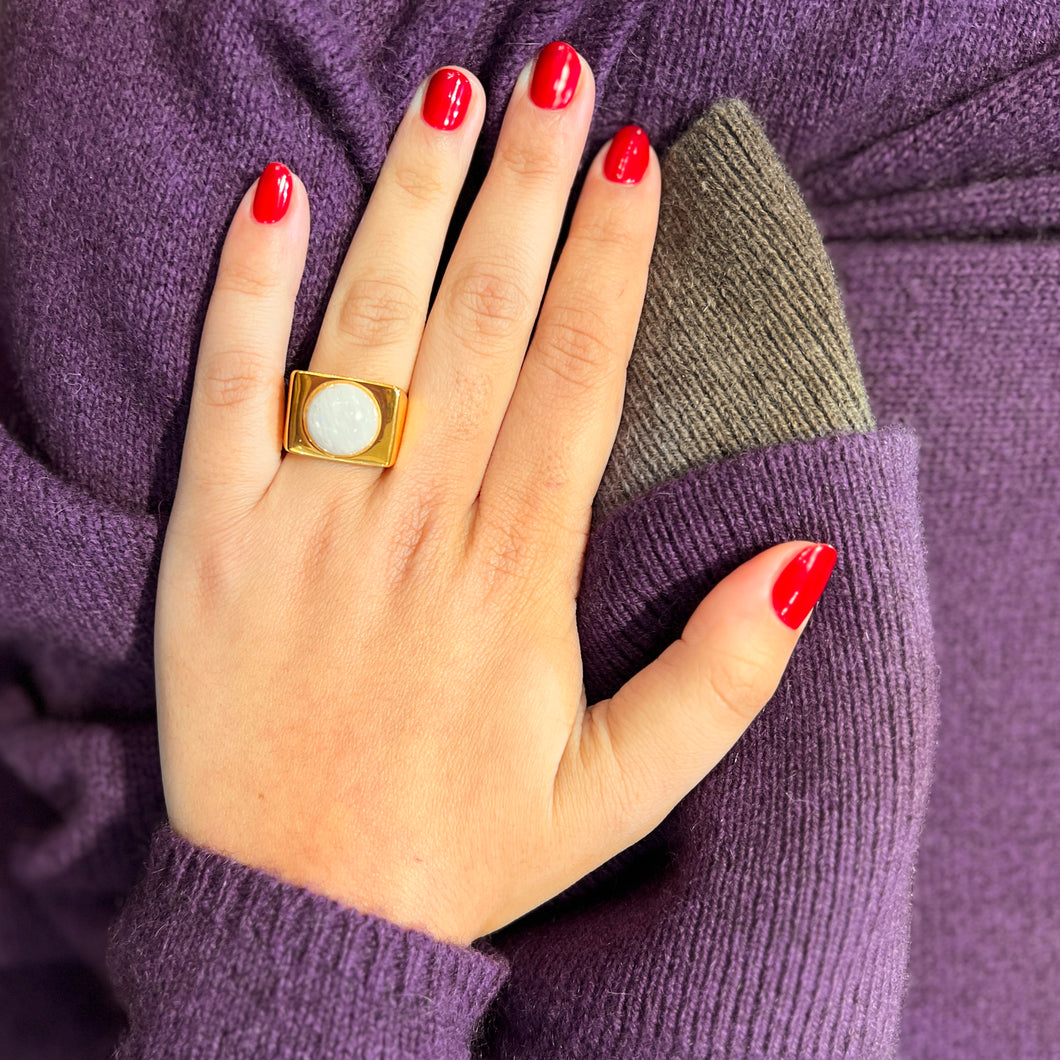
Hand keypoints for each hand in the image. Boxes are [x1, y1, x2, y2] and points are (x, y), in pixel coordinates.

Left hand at [156, 43, 835, 946]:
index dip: (609, 261)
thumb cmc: (465, 846)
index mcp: (517, 572)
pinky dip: (248, 288)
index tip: (631, 163)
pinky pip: (229, 387)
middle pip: (483, 319)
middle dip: (525, 189)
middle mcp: (416, 524)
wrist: (299, 909)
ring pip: (371, 327)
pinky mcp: (215, 538)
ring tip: (450, 100)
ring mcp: (306, 522)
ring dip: (414, 202)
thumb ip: (723, 678)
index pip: (576, 375)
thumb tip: (805, 560)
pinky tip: (276, 196)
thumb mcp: (623, 791)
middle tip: (555, 78)